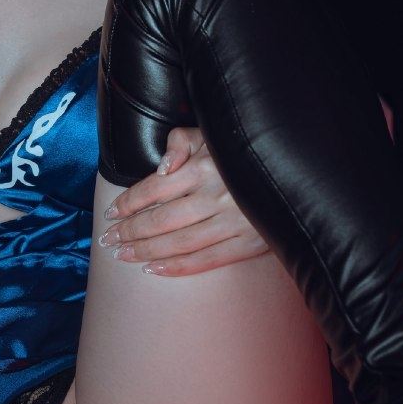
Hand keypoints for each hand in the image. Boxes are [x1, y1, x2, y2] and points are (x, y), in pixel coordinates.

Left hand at [97, 126, 269, 275]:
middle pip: (161, 219)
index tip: (110, 212)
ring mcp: (232, 221)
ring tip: (122, 255)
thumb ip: (180, 142)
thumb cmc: (242, 149)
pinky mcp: (248, 243)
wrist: (295, 172)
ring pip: (178, 242)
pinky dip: (177, 268)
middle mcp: (215, 195)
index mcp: (204, 166)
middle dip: (130, 231)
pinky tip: (153, 270)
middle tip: (108, 239)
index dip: (128, 202)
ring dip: (145, 251)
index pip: (154, 188)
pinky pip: (206, 260)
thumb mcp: (210, 134)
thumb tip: (162, 169)